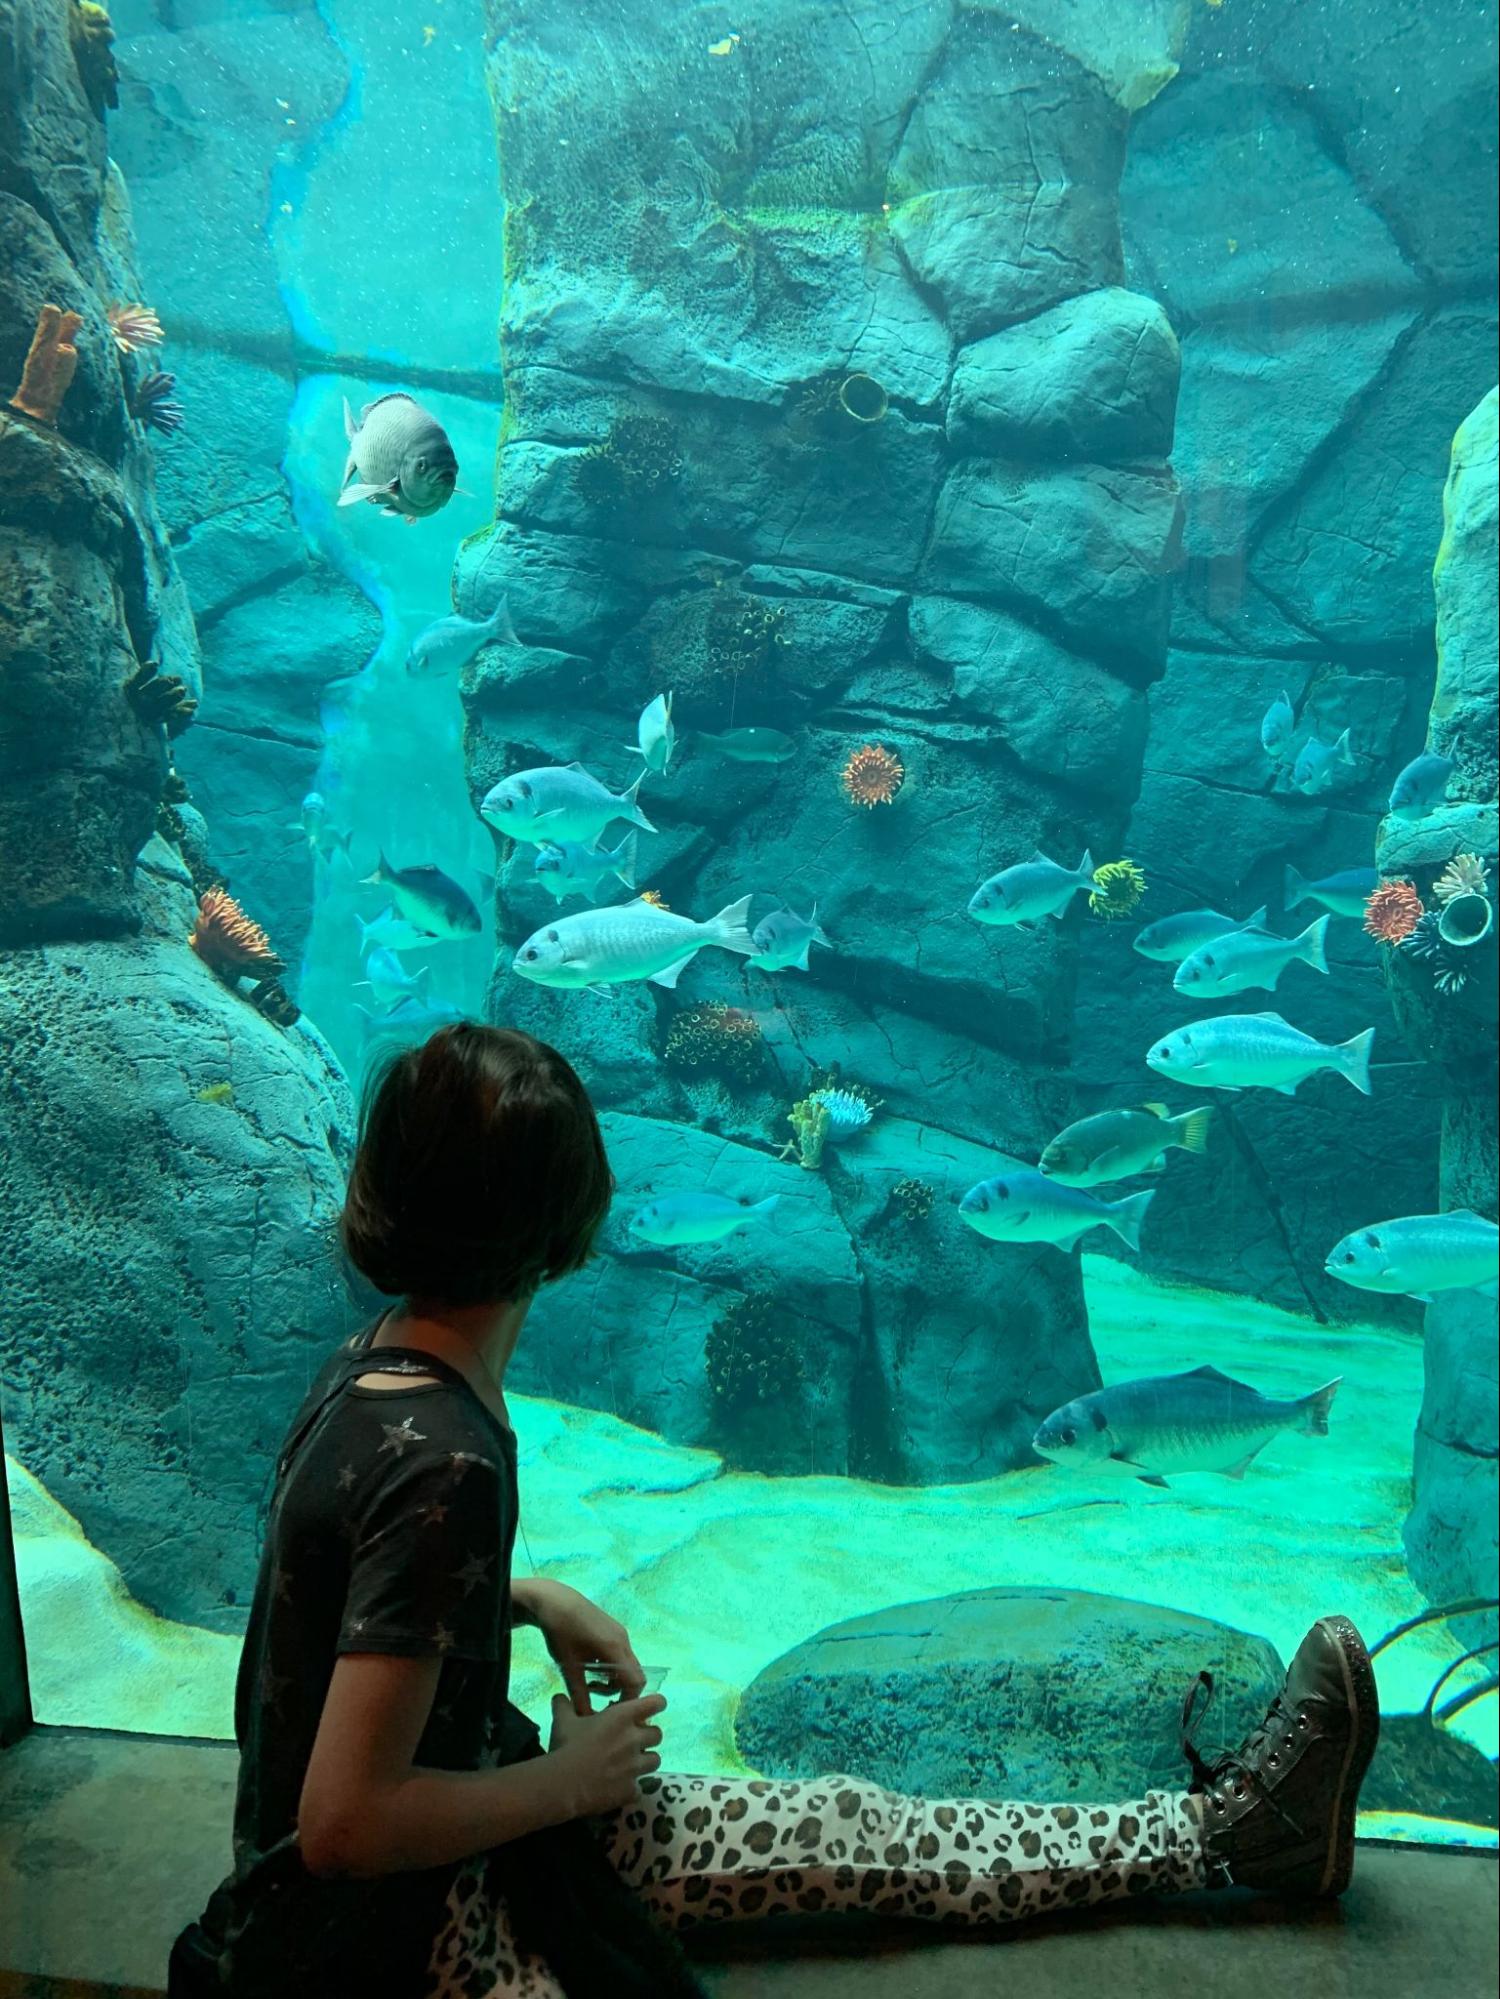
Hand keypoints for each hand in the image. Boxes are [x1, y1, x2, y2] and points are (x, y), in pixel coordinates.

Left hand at [518, 1578, 645, 1711]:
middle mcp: (623, 1640)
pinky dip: (611, 1667)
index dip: (627, 1699)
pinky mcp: (613, 1629)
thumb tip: (585, 1718)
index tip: (607, 1709)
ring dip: (613, 1678)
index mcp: (615, 1648)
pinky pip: (620, 1654)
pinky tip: (590, 1666)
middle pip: (634, 1674)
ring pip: (626, 1664)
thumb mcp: (567, 1666)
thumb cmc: (560, 1632)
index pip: (635, 1681)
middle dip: (619, 1690)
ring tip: (588, 1682)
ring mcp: (619, 1633)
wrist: (553, 1599)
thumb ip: (579, 1694)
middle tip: (595, 1697)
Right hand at [547, 1692, 664, 1815]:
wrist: (563, 1784)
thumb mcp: (563, 1721)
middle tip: (634, 1740)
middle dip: (648, 1736)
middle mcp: (634, 1739)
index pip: (656, 1703)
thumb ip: (564, 1706)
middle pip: (658, 1734)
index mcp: (622, 1717)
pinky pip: (640, 1789)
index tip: (650, 1708)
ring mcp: (635, 1767)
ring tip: (631, 1765)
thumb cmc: (566, 1746)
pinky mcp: (631, 1790)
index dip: (656, 1704)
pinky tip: (619, 1789)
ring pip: (655, 1760)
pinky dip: (632, 1788)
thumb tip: (560, 1697)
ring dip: (645, 1761)